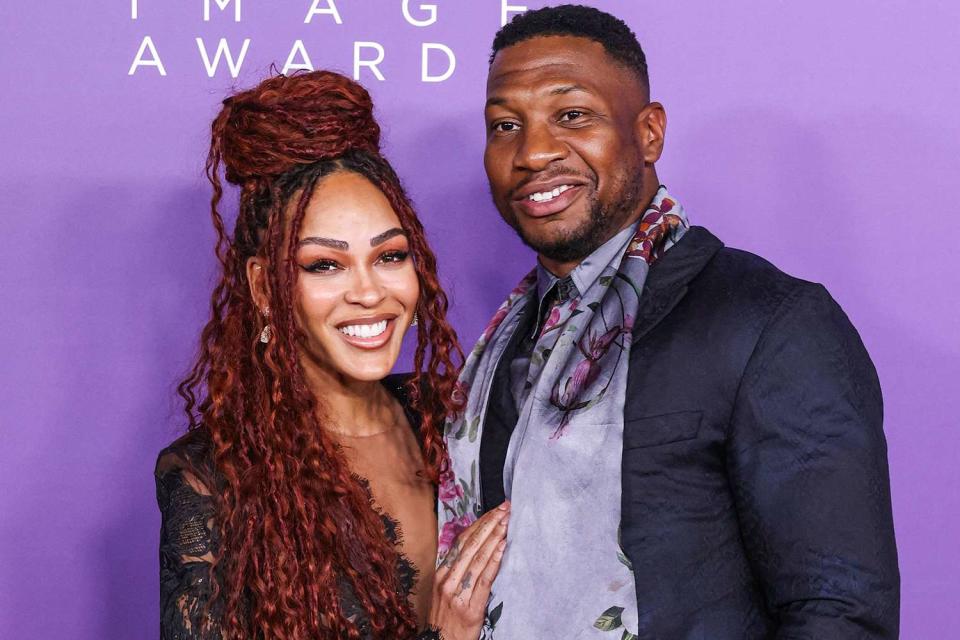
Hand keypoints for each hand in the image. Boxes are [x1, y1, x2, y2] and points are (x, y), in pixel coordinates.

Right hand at [427, 502, 509, 639]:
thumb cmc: (445, 618)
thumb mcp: (445, 590)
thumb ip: (458, 569)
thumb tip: (476, 546)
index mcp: (442, 572)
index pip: (462, 540)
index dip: (479, 523)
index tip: (493, 510)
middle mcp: (447, 579)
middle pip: (470, 544)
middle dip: (489, 523)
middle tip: (505, 508)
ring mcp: (458, 593)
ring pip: (478, 558)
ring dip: (494, 537)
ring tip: (506, 521)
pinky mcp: (470, 607)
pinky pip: (484, 579)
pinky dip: (493, 560)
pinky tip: (502, 546)